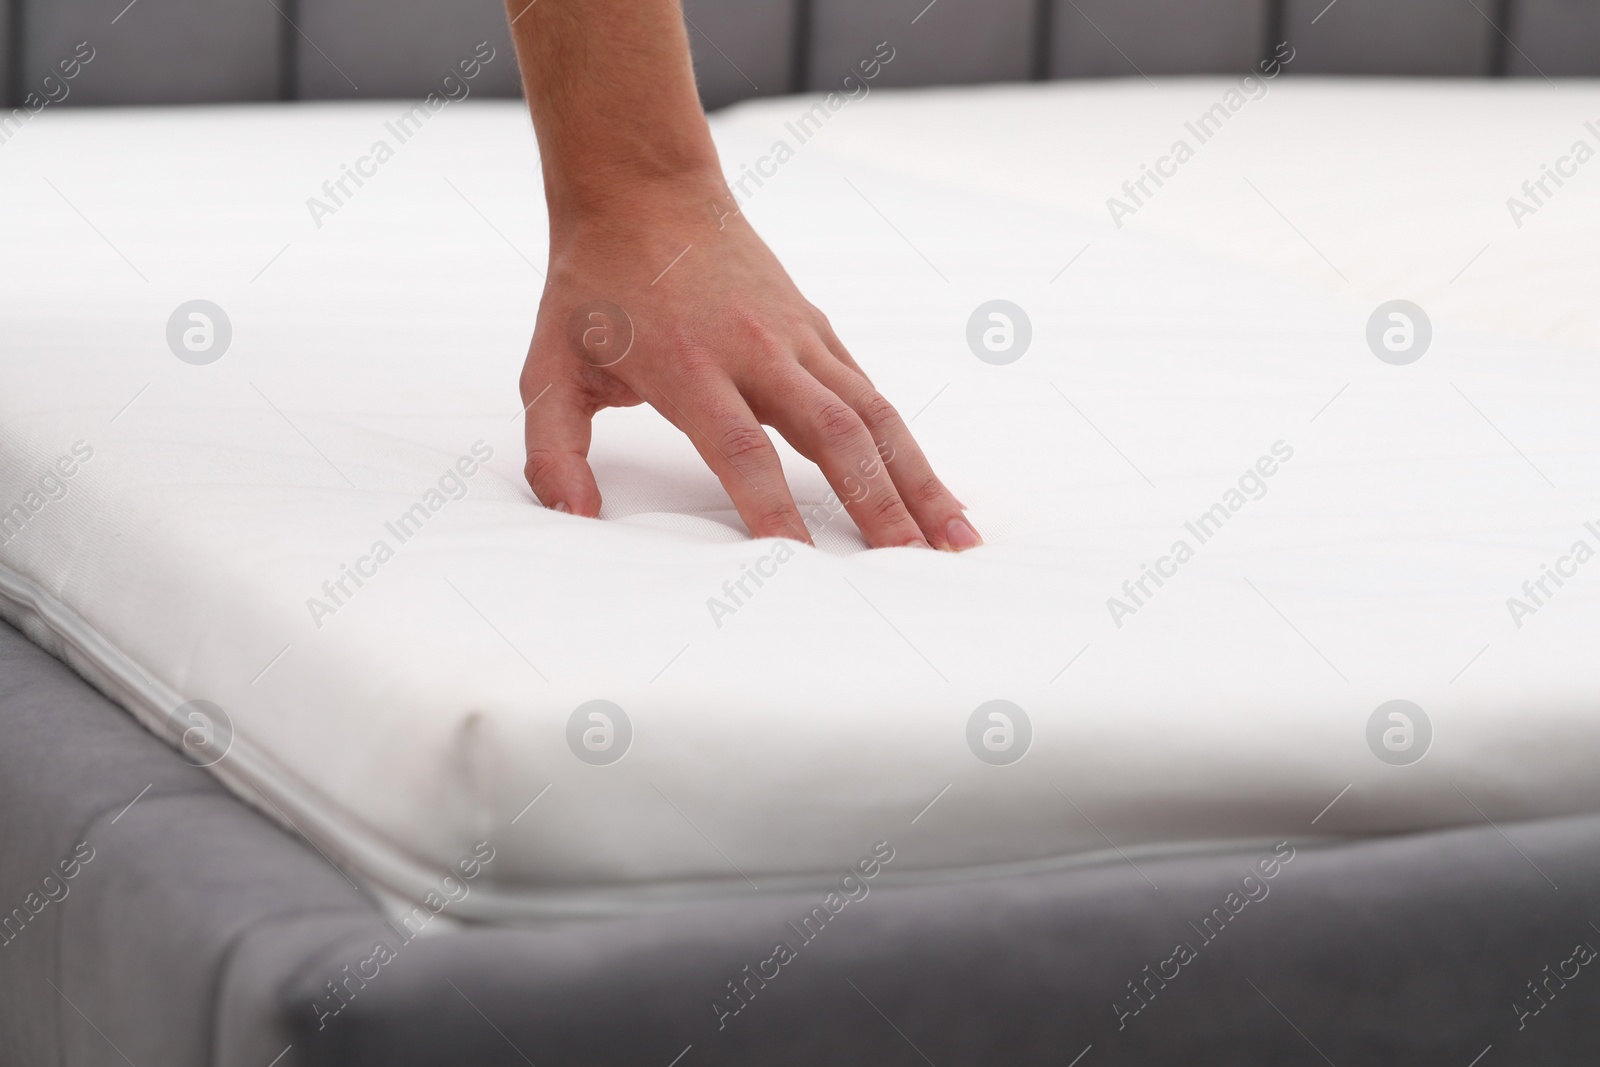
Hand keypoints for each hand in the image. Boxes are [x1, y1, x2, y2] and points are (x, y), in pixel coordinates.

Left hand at [518, 176, 982, 550]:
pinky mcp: (819, 332)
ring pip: (873, 414)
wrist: (643, 191)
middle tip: (910, 566)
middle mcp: (756, 349)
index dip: (772, 506)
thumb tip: (574, 517)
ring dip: (918, 478)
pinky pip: (873, 394)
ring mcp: (798, 337)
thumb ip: (553, 451)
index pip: (741, 447)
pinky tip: (933, 492)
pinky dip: (908, 446)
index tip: (801, 564)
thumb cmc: (593, 288)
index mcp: (690, 365)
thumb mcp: (548, 368)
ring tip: (955, 539)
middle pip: (833, 432)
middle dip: (876, 502)